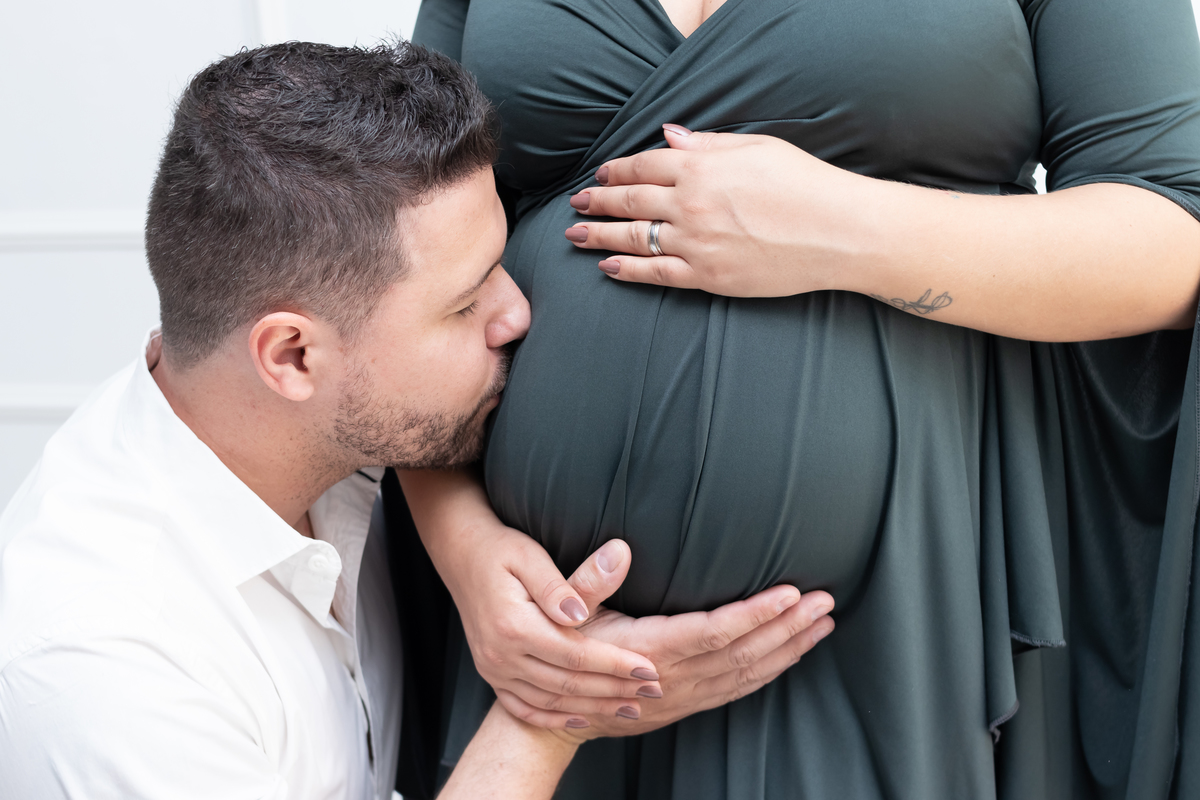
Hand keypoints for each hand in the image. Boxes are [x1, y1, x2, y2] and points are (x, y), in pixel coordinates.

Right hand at [436, 523, 668, 727]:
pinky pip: (524, 707)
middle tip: (654, 692)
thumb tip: (581, 612)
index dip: (615, 665)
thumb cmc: (501, 550)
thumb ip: (560, 586)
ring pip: (550, 700)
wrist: (461, 555)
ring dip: (593, 707)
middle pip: (567, 683)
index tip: (650, 670)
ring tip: (631, 708)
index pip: (576, 655)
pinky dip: (554, 717)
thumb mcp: (529, 556)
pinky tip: (583, 717)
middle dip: (614, 690)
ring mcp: (493, 668)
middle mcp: (501, 655)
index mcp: (513, 626)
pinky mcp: (492, 673)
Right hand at [499, 555, 835, 735]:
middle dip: (788, 627)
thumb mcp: (565, 610)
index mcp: (648, 649)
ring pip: (748, 675)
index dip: (755, 614)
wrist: (551, 716)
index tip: (790, 593)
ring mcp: (683, 696)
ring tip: (822, 623)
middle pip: (743, 653)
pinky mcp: (687, 704)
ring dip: (788, 649)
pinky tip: (791, 654)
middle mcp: (672, 678)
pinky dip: (769, 672)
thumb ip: (590, 580)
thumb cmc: (560, 648)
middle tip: (824, 601)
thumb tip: (619, 548)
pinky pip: (738, 691)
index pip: (714, 631)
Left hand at [562, 124, 878, 296]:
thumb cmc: (804, 183)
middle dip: (597, 201)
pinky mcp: (707, 276)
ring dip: (598, 236)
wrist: (838, 231)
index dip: (616, 169)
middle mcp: (690, 204)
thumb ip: (707, 143)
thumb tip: (669, 137)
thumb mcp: (756, 147)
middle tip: (577, 203)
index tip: (601, 173)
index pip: (642, 165)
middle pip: (629, 200)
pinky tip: (607, 268)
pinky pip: (655, 273)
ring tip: (575, 236)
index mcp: (700, 166)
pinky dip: (626, 271)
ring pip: (632, 238)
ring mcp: (695, 242)